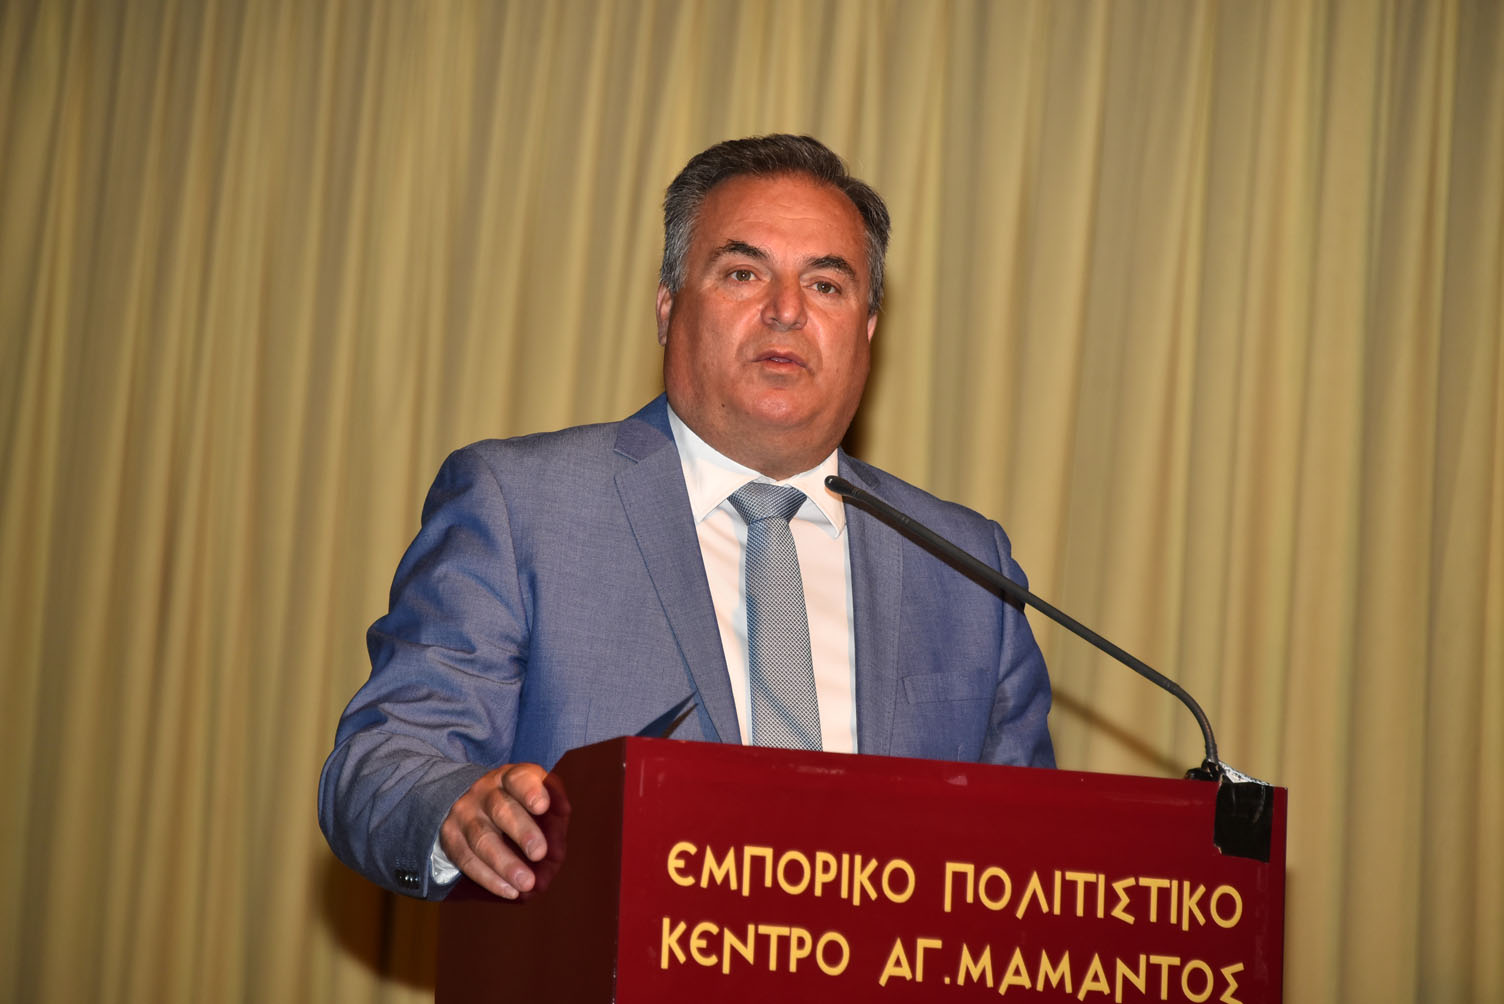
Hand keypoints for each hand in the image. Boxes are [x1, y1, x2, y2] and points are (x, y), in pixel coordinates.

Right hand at [439, 762, 551, 898]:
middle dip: (522, 831)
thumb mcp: (540, 801)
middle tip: (540, 853)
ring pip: (482, 839)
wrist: (472, 806)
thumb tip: (559, 843)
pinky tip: (509, 891)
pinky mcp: (451, 837)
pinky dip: (489, 878)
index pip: (519, 779)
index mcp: (511, 778)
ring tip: (527, 883)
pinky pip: (467, 860)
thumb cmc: (520, 805)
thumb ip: (555, 817)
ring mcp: (464, 814)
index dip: (530, 791)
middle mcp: (484, 791)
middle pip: (500, 809)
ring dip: (505, 864)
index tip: (543, 806)